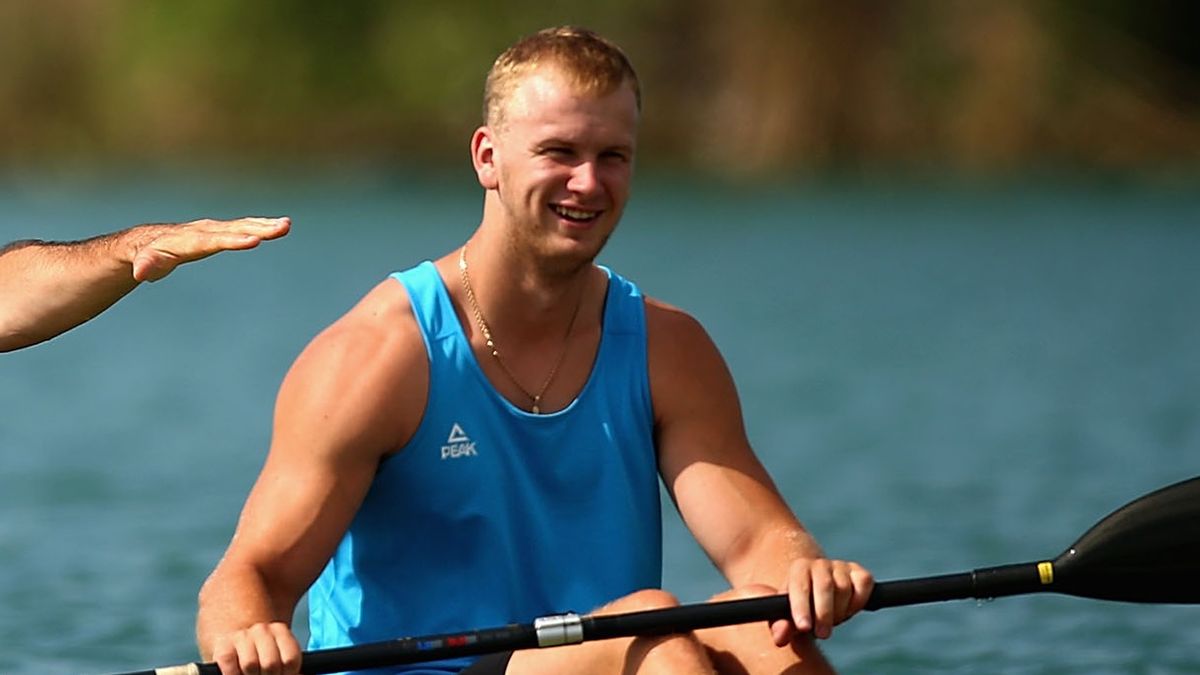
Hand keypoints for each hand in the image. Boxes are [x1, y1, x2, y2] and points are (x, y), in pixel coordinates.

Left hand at [129, 216, 290, 281]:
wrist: (148, 241)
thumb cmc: (146, 255)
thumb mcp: (143, 262)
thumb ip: (146, 265)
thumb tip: (141, 272)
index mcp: (188, 240)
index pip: (213, 241)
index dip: (233, 240)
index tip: (254, 240)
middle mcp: (204, 230)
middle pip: (234, 229)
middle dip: (258, 228)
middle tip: (281, 227)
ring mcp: (214, 229)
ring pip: (242, 226)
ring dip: (265, 225)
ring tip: (287, 225)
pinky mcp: (221, 232)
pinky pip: (244, 227)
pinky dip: (261, 225)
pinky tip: (280, 226)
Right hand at [209, 621, 301, 674]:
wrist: (232, 629)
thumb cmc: (260, 649)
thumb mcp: (278, 650)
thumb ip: (287, 662)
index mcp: (280, 631)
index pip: (291, 659)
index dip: (289, 674)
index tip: (283, 674)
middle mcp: (261, 630)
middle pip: (271, 664)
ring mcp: (241, 637)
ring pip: (250, 665)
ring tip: (253, 674)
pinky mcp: (223, 647)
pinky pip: (230, 668)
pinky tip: (240, 674)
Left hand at [770, 557, 872, 645]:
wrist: (817, 597)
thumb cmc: (799, 609)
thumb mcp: (785, 617)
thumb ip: (780, 626)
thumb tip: (780, 637)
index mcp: (798, 569)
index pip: (799, 586)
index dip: (801, 607)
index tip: (803, 627)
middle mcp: (819, 564)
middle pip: (824, 586)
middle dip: (823, 614)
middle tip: (822, 634)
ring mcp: (840, 567)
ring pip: (844, 588)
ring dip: (840, 611)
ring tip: (832, 620)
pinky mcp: (860, 573)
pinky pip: (864, 584)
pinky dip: (858, 601)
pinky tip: (848, 610)